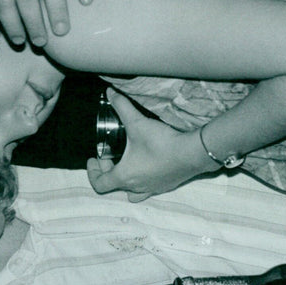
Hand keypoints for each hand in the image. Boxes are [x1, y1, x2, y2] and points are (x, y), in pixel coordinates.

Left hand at [87, 89, 211, 201]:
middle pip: (114, 184)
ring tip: (128, 163)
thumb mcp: (137, 122)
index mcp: (124, 176)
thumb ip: (122, 107)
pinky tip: (148, 164)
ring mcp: (152, 189)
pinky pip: (149, 188)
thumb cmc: (161, 143)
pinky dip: (143, 180)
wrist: (193, 153)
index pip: (100, 183)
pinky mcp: (166, 186)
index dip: (92, 172)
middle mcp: (136, 187)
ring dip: (126, 178)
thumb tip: (110, 93)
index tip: (95, 158)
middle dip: (109, 170)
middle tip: (111, 154)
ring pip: (132, 191)